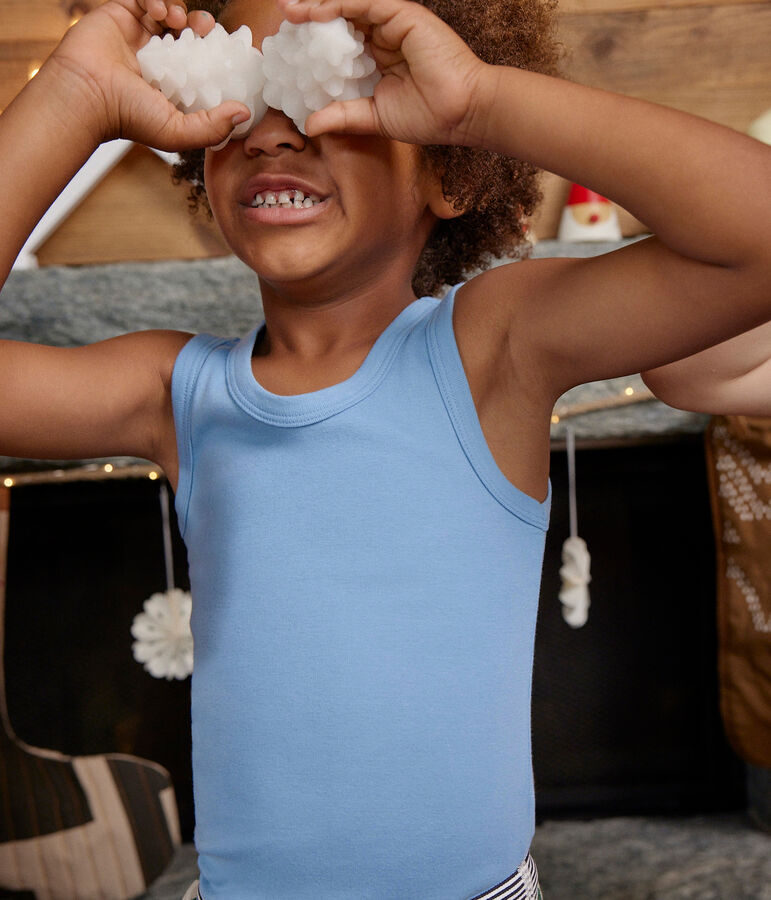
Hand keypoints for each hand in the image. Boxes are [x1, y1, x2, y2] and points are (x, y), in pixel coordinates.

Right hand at [46, 0, 250, 150]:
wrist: (86, 96)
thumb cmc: (129, 117)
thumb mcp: (179, 132)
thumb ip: (214, 126)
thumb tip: (244, 113)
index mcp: (170, 83)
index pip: (200, 62)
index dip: (214, 53)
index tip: (225, 50)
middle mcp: (155, 59)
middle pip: (187, 33)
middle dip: (200, 26)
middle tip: (206, 29)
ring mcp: (136, 36)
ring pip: (166, 11)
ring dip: (178, 10)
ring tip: (177, 20)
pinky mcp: (118, 14)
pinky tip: (157, 10)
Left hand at [277, 0, 489, 144]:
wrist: (462, 112)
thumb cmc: (428, 117)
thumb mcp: (373, 117)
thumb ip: (343, 115)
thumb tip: (309, 124)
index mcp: (379, 57)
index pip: (340, 42)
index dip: (314, 42)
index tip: (288, 48)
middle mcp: (385, 35)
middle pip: (341, 19)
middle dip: (310, 18)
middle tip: (282, 20)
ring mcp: (394, 22)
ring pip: (349, 6)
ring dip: (318, 7)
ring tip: (290, 12)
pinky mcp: (402, 14)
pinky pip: (364, 2)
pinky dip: (338, 5)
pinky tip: (314, 12)